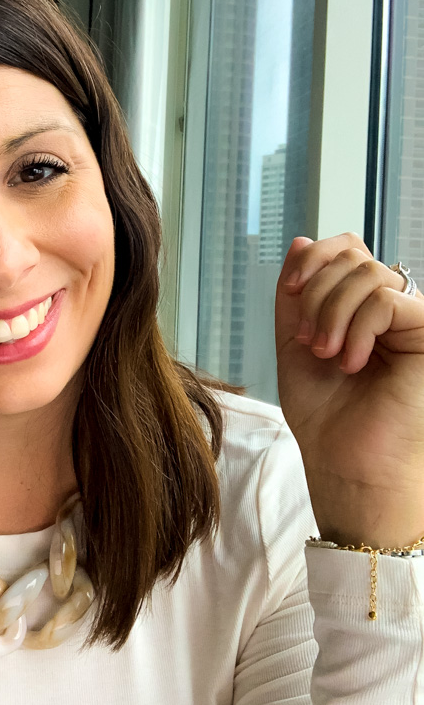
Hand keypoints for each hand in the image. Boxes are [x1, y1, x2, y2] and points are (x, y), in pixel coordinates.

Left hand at [275, 233, 423, 548]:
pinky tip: (353, 361)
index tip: (293, 291)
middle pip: (353, 257)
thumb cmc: (324, 413)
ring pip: (369, 274)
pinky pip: (388, 299)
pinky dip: (360, 327)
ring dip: (333, 313)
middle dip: (317, 294)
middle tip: (311, 343)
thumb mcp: (294, 341)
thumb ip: (296, 294)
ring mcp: (411, 321)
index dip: (315, 258)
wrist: (345, 463)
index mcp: (361, 307)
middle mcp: (391, 308)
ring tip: (327, 354)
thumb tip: (300, 241)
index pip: (347, 249)